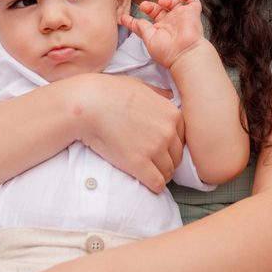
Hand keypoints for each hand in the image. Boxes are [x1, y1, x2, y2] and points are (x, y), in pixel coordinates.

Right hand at [76, 73, 183, 192]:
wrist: (89, 104)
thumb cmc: (110, 92)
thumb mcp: (140, 86)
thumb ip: (158, 93)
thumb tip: (169, 94)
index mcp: (172, 113)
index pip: (182, 139)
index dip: (169, 146)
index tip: (157, 148)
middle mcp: (168, 131)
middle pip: (176, 157)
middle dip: (165, 161)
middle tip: (150, 162)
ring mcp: (155, 148)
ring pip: (168, 172)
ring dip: (159, 174)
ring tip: (146, 172)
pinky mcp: (139, 164)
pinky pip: (157, 184)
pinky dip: (153, 185)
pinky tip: (144, 181)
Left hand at [120, 0, 205, 69]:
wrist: (184, 54)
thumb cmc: (167, 51)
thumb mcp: (148, 39)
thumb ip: (141, 28)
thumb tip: (136, 21)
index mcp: (159, 31)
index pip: (145, 23)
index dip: (134, 20)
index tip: (123, 17)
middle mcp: (170, 24)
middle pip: (158, 9)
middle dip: (150, 6)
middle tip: (144, 6)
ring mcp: (181, 18)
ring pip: (174, 3)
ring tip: (162, 1)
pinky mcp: (192, 14)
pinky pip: (193, 1)